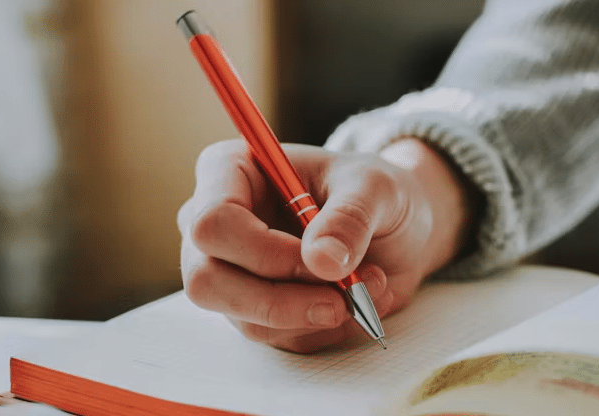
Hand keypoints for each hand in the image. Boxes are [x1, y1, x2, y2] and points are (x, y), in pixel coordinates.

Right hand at [177, 138, 476, 352]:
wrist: (392, 227)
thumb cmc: (372, 192)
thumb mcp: (376, 188)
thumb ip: (350, 218)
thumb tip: (322, 260)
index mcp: (229, 171)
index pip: (212, 222)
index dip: (262, 251)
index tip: (321, 260)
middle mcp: (215, 224)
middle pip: (207, 280)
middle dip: (280, 300)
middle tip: (342, 299)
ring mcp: (227, 271)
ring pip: (243, 317)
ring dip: (313, 314)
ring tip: (368, 285)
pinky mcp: (250, 308)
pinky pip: (275, 336)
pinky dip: (323, 326)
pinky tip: (355, 299)